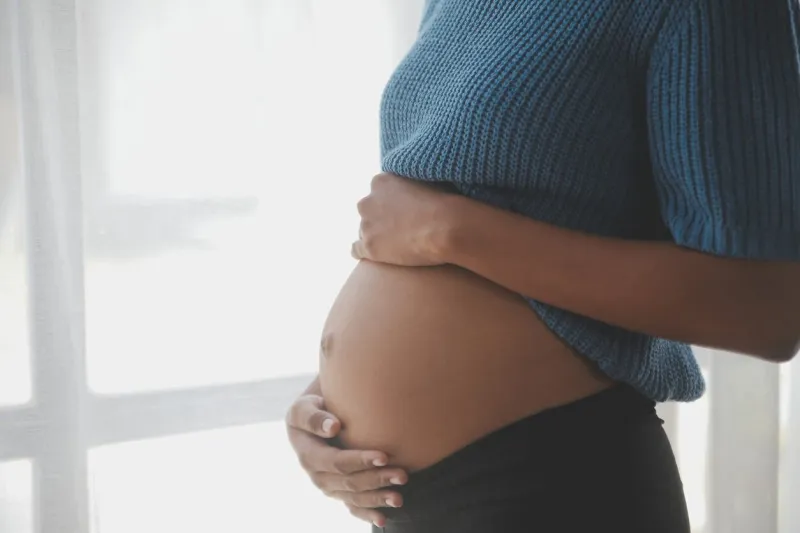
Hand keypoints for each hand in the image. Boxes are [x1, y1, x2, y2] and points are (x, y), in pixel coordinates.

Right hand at [285, 394, 407, 526]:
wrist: (313, 417)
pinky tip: (383, 519)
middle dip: (376, 480)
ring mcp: (328, 486)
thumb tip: (334, 427)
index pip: (336, 461)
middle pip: (349, 482)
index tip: (384, 456)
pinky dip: (367, 514)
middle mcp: (317, 475)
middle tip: (402, 475)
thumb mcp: (305, 407)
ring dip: (377, 498)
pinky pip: (352, 507)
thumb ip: (314, 417)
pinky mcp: (338, 491)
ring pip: (354, 497)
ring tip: (399, 498)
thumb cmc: (312, 407)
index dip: (359, 460)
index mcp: (308, 454)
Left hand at [352, 173, 456, 265]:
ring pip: (364, 231)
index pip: (377, 194)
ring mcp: (366, 225)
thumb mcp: (424, 181)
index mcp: (380, 182)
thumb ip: (409, 183)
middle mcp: (367, 201)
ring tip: (396, 243)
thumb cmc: (443, 203)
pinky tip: (375, 255)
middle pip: (368, 211)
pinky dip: (363, 252)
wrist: (445, 227)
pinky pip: (356, 250)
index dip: (390, 205)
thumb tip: (413, 190)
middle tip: (400, 228)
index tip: (402, 213)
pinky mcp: (369, 247)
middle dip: (380, 219)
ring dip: (376, 236)